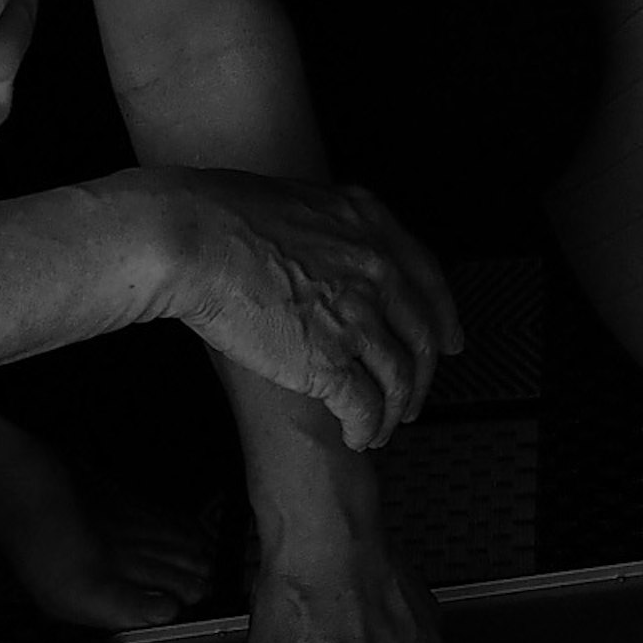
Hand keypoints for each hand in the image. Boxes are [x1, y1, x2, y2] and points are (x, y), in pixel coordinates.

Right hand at [151, 175, 461, 453]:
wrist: (193, 238)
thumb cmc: (218, 217)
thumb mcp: (295, 202)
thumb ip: (325, 231)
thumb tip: (318, 249)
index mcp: (368, 228)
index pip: (427, 279)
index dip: (443, 317)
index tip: (449, 341)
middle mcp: (375, 270)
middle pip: (421, 335)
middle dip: (422, 377)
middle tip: (415, 399)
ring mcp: (357, 316)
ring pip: (399, 378)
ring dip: (394, 411)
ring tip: (381, 429)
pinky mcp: (329, 359)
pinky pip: (364, 407)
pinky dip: (366, 429)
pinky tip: (357, 439)